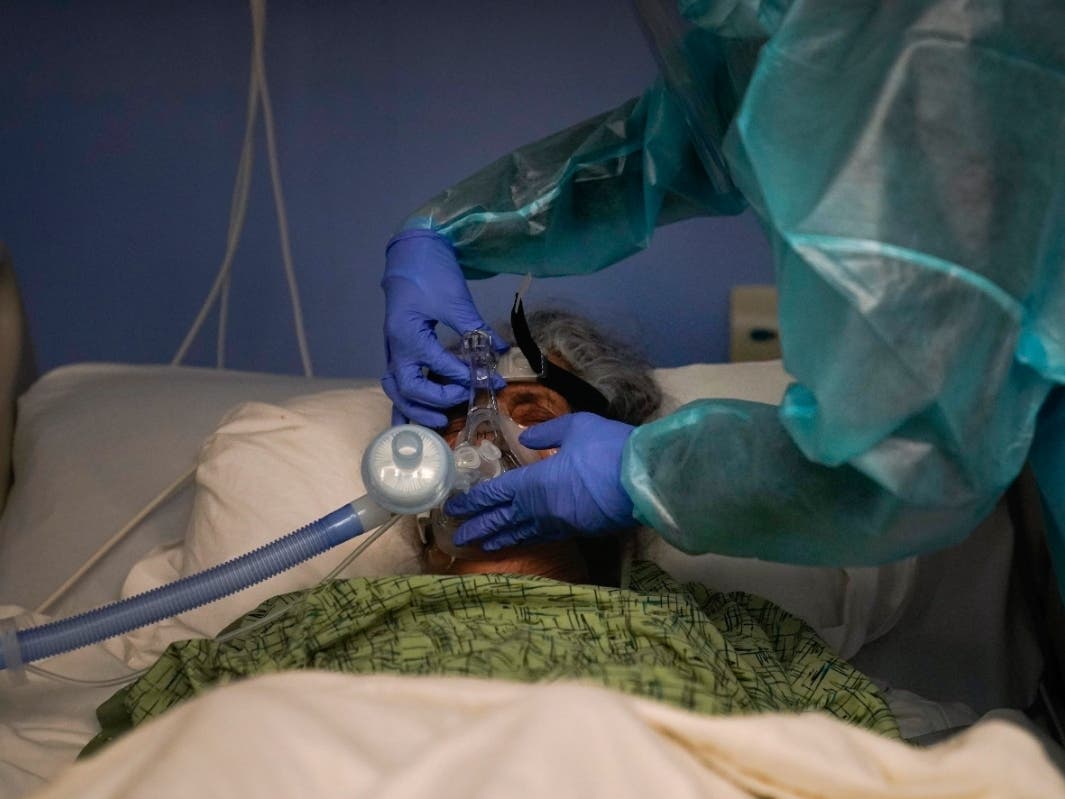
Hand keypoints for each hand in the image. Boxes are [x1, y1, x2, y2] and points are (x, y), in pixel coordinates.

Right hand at [381, 230, 506, 426]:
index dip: (465, 376)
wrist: (410, 254)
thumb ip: (476, 328)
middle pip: (407, 388)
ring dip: (415, 410)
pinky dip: (404, 405)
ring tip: (439, 422)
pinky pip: (396, 385)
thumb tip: (501, 352)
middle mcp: (395, 347)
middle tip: (463, 402)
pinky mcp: (399, 352)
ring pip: (396, 391)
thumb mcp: (455, 298)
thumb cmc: (430, 272)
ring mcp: (393, 351)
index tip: (491, 380)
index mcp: (408, 333)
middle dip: (435, 400)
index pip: (437, 364)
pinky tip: (413, 422)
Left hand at [445, 413, 634, 549]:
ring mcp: (560, 523)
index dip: (474, 501)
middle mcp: (541, 508)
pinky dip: (528, 539)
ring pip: (523, 532)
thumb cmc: (609, 448)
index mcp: (534, 482)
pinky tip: (524, 539)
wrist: (647, 479)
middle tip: (458, 537)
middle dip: (479, 526)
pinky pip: (544, 536)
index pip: (496, 493)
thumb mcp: (575, 426)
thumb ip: (546, 432)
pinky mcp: (580, 531)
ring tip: (483, 546)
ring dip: (501, 538)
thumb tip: (525, 439)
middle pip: (503, 519)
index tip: (455, 508)